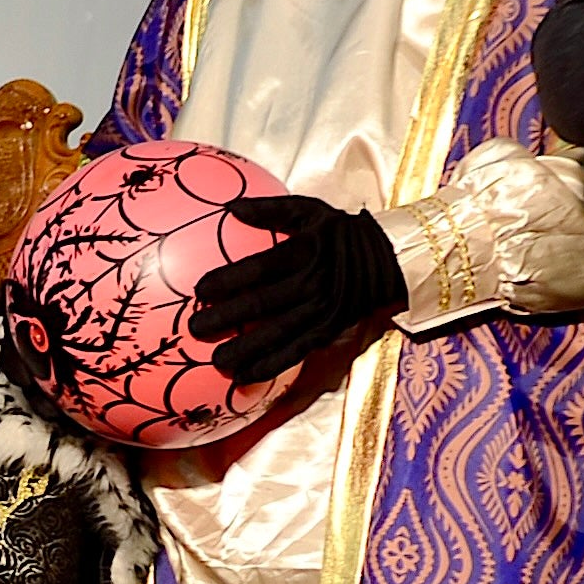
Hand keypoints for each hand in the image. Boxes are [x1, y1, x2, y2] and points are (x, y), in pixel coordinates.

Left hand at [190, 191, 408, 383]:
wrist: (388, 259)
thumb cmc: (339, 232)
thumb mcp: (310, 210)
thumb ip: (270, 209)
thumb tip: (231, 206)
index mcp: (304, 253)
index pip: (260, 268)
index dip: (228, 280)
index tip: (199, 289)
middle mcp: (311, 285)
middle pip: (262, 305)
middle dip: (226, 318)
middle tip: (195, 328)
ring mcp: (320, 312)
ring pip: (277, 335)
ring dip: (245, 350)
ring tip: (217, 362)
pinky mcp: (327, 331)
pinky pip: (296, 352)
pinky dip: (271, 366)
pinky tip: (245, 376)